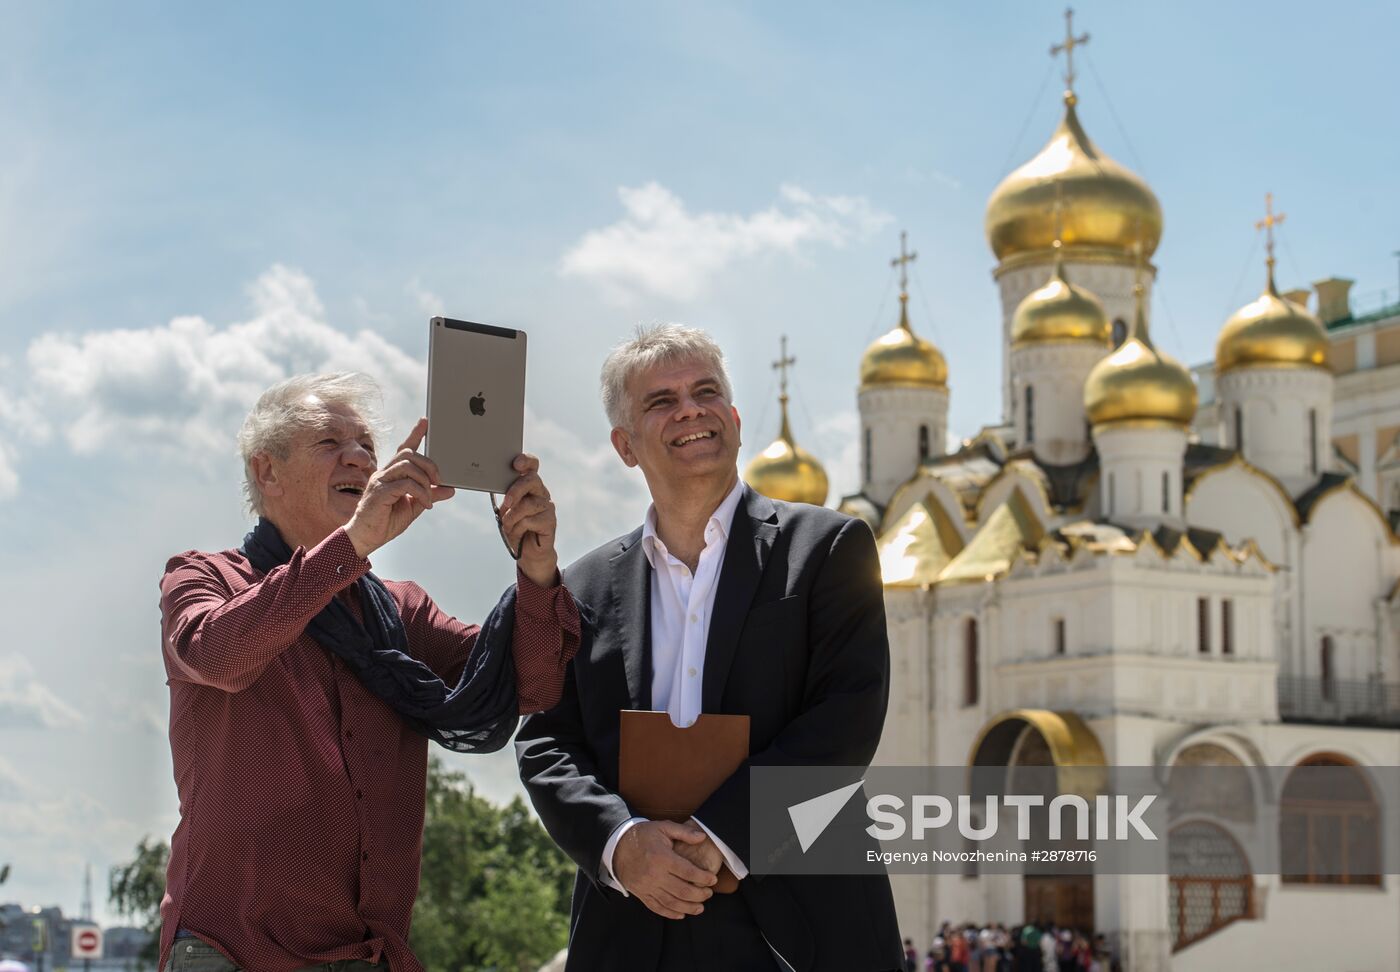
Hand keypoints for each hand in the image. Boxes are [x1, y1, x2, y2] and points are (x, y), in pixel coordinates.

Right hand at [345, 419, 454, 558]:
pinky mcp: (380, 492)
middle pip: (409, 454)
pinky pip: (406, 484)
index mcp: (391, 474)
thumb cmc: (385, 522)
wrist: (366, 538)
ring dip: (425, 481)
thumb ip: (429, 495)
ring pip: (408, 466)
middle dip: (429, 464)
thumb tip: (450, 489)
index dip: (415, 434)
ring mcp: (380, 481)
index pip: (404, 449)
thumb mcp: (414, 507)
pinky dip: (421, 492)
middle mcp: (384, 473)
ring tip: (430, 497)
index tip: (426, 422)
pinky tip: (425, 504)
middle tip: (439, 481)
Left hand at [498, 453, 558, 587]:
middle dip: (515, 490)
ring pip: (527, 504)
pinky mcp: (550, 521)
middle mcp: (541, 492)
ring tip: (507, 525)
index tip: (516, 463)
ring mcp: (547, 506)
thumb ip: (506, 497)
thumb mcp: (506, 510)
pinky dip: (518, 528)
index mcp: (530, 485)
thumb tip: (494, 485)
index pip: (532, 466)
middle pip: (531, 480)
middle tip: (506, 503)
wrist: (528, 552)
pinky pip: (529, 520)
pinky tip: (518, 533)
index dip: (526, 461)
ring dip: (512, 517)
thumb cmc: (515, 527)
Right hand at [611, 820, 716, 918]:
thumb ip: (684, 832)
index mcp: (662, 857)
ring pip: (671, 903)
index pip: (688, 871)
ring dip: (688, 908)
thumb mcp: (663, 828)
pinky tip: (681, 914)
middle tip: (709, 894)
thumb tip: (703, 837)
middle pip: (682, 890)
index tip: (713, 879)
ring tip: (700, 908)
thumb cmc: (643, 835)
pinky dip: (670, 914)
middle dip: (700, 895)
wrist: (616, 846)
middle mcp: (655, 874)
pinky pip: (657, 907)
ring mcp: (647, 886)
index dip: (703, 877)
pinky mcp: (641, 894)